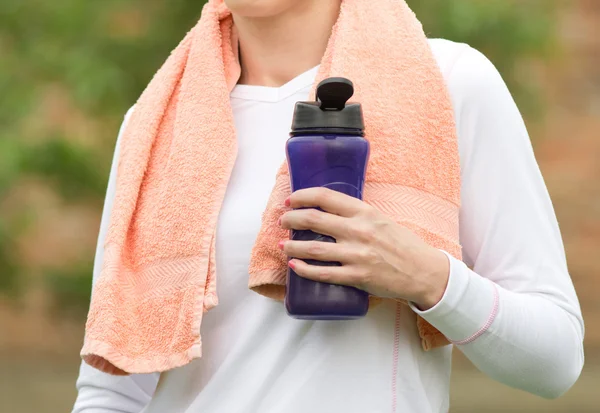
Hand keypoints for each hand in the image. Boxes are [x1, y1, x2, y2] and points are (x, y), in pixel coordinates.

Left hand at [278, 187, 449, 309]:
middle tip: (282, 222)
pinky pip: (323, 274)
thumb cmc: (402, 244)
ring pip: (313, 248)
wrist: (423, 271)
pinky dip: (304, 269)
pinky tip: (294, 266)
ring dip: (292, 246)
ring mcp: (357, 255)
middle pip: (313, 219)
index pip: (325, 197)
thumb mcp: (381, 220)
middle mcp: (358, 230)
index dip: (301, 197)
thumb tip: (328, 211)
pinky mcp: (357, 276)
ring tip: (283, 245)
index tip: (290, 201)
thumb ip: (357, 215)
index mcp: (364, 212)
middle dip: (291, 219)